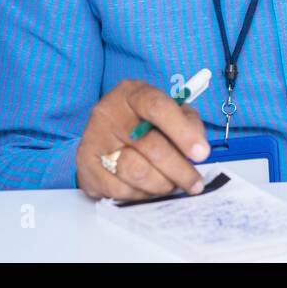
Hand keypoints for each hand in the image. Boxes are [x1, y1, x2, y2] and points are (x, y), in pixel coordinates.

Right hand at [75, 79, 210, 199]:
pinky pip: (119, 189)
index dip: (183, 132)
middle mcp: (109, 112)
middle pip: (150, 145)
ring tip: (171, 185)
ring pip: (136, 171)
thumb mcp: (170, 110)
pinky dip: (141, 194)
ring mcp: (94, 138)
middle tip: (194, 183)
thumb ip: (188, 123)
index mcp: (132, 93)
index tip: (201, 154)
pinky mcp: (85, 164)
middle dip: (179, 170)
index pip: (158, 108)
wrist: (105, 132)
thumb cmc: (144, 121)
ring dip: (161, 184)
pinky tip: (148, 189)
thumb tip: (198, 148)